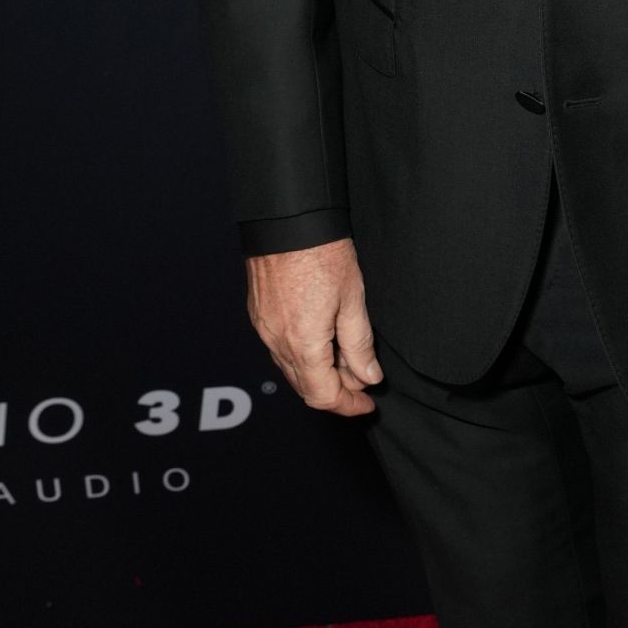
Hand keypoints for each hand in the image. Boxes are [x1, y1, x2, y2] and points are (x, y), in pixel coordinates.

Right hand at [247, 237, 382, 416]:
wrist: (287, 222)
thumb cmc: (321, 254)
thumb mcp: (353, 299)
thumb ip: (359, 344)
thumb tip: (368, 376)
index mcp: (303, 344)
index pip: (322, 395)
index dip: (347, 405)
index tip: (367, 403)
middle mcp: (277, 342)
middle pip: (305, 387)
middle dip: (336, 391)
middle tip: (363, 383)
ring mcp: (265, 330)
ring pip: (292, 370)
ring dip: (320, 373)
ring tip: (349, 359)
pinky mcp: (260, 316)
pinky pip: (281, 350)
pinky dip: (304, 356)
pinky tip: (324, 342)